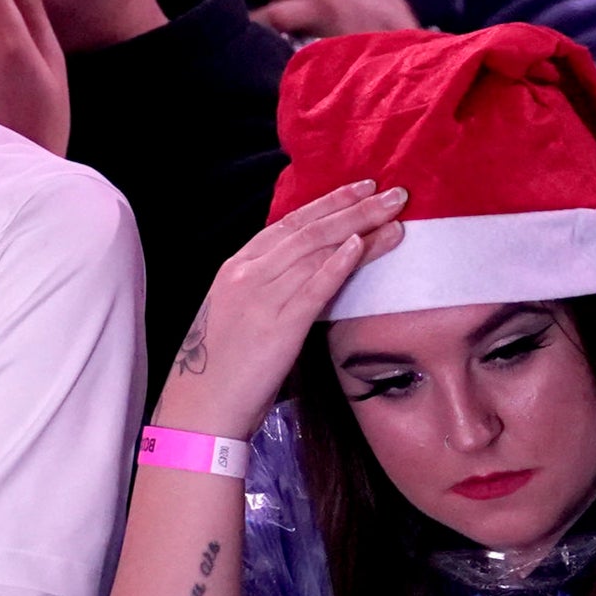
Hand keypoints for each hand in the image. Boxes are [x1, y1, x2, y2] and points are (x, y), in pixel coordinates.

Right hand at [152, 179, 406, 437]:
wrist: (200, 406)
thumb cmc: (221, 366)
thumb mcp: (237, 312)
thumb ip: (267, 288)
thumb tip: (307, 274)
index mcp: (236, 268)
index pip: (288, 224)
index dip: (328, 203)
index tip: (361, 189)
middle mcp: (247, 274)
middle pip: (308, 231)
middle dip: (353, 207)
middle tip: (392, 192)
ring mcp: (261, 297)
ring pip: (316, 251)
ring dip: (359, 228)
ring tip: (394, 214)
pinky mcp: (278, 325)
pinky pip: (313, 287)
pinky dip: (338, 263)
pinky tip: (362, 245)